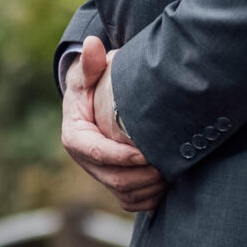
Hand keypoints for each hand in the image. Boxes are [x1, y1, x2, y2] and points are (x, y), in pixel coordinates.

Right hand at [62, 35, 167, 212]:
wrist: (91, 105)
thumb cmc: (91, 86)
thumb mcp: (87, 74)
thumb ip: (90, 63)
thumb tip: (92, 44)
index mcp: (75, 137)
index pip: (97, 153)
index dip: (121, 157)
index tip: (145, 153)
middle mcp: (85, 161)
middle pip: (113, 179)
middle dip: (141, 176)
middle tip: (167, 165)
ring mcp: (100, 175)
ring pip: (124, 194)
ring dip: (148, 188)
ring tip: (171, 173)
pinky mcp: (114, 185)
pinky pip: (132, 202)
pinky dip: (149, 199)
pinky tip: (167, 184)